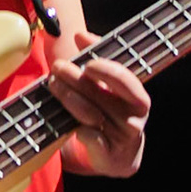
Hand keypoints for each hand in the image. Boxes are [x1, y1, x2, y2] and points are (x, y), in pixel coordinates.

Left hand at [49, 31, 149, 177]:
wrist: (119, 156)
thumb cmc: (112, 113)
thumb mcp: (110, 87)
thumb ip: (98, 59)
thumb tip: (80, 35)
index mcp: (137, 97)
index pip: (126, 80)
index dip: (107, 70)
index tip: (86, 63)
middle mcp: (133, 117)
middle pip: (103, 95)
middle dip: (77, 79)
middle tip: (57, 67)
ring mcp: (121, 137)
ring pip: (93, 115)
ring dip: (70, 98)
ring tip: (53, 84)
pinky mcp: (108, 155)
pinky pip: (90, 138)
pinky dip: (79, 130)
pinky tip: (65, 121)